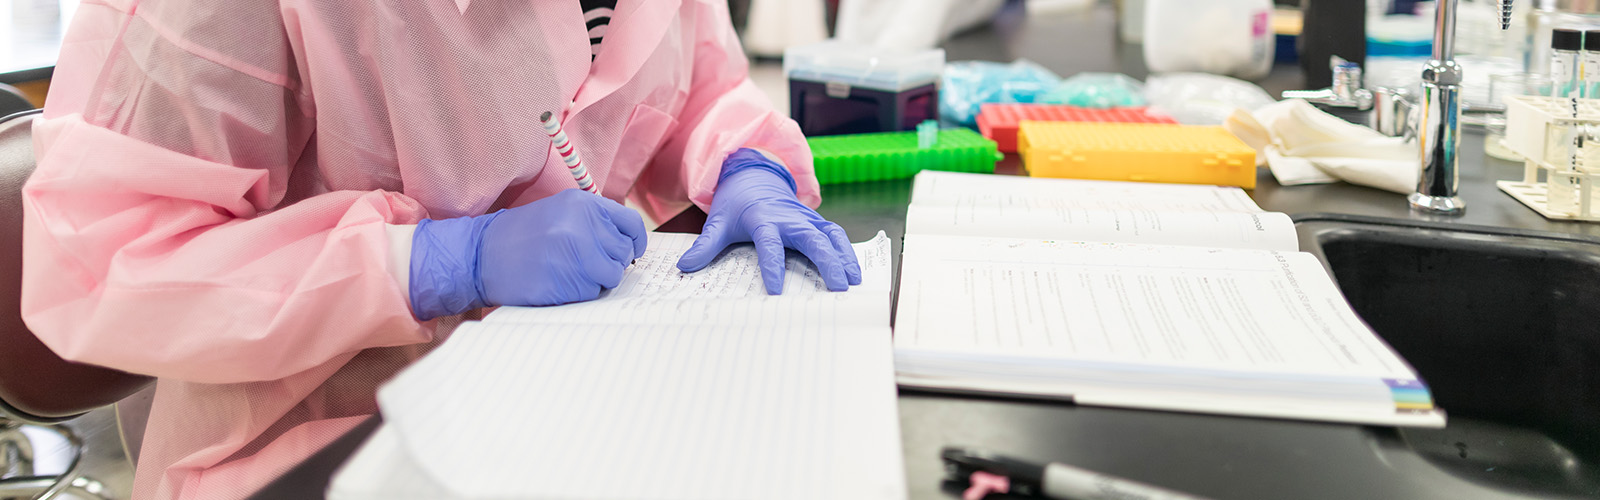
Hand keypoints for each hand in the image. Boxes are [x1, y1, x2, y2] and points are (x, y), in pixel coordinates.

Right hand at [408, 189, 647, 319]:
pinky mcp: (568, 282)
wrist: (482, 255)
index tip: (631, 252)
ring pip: (611, 276)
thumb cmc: (522, 236)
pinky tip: (558, 282)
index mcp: (583, 205)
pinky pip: (592, 293)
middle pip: (623, 253)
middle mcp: (583, 227)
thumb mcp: (560, 212)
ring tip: (568, 271)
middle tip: (583, 263)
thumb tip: (627, 241)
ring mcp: (576, 255)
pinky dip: (580, 293)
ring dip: (596, 279)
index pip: (631, 224)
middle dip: (609, 262)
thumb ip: (594, 221)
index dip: (635, 242)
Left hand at [676, 149, 861, 294]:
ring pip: (830, 235)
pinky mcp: (815, 220)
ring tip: (853, 281)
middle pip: (811, 238)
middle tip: (838, 287)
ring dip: (844, 256)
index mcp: (762, 218)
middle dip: (827, 262)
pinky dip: (848, 249)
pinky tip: (855, 269)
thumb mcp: (717, 223)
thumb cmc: (735, 205)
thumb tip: (685, 266)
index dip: (773, 266)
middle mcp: (788, 217)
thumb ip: (704, 246)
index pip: (769, 243)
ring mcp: (805, 217)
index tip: (776, 291)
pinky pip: (836, 233)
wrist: (752, 177)